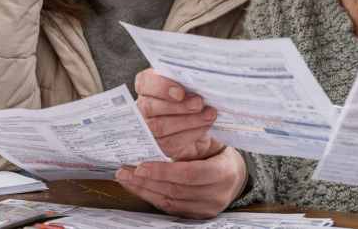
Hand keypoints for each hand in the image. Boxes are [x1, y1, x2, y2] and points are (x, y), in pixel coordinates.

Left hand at [116, 147, 246, 217]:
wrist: (234, 174)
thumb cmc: (218, 152)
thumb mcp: (210, 141)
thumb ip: (190, 142)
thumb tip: (159, 140)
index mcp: (224, 173)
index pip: (189, 174)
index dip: (163, 171)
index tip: (141, 165)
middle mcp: (217, 195)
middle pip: (176, 191)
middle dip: (146, 181)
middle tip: (124, 172)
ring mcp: (207, 208)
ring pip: (170, 202)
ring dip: (144, 190)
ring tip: (125, 178)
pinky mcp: (197, 216)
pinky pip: (170, 209)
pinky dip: (151, 197)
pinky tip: (138, 187)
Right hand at [135, 69, 220, 159]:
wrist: (202, 122)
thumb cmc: (194, 97)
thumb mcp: (191, 85)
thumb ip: (190, 80)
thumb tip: (202, 80)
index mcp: (149, 86)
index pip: (144, 83)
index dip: (160, 86)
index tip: (180, 91)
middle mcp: (145, 106)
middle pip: (150, 106)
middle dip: (178, 106)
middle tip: (199, 103)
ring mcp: (149, 128)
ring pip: (161, 126)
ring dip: (188, 120)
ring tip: (209, 114)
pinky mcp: (160, 145)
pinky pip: (172, 141)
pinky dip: (192, 132)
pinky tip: (206, 125)